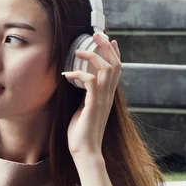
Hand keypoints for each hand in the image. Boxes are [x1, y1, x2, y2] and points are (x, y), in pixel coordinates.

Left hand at [61, 32, 121, 158]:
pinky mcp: (94, 105)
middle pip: (115, 64)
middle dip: (106, 47)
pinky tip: (68, 75)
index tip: (109, 40)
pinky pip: (91, 83)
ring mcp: (103, 100)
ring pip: (107, 70)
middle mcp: (108, 96)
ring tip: (79, 50)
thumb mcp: (84, 109)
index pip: (116, 69)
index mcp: (107, 96)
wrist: (85, 152)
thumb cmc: (81, 133)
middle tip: (96, 34)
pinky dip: (80, 75)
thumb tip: (78, 83)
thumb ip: (85, 96)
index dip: (114, 53)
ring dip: (94, 56)